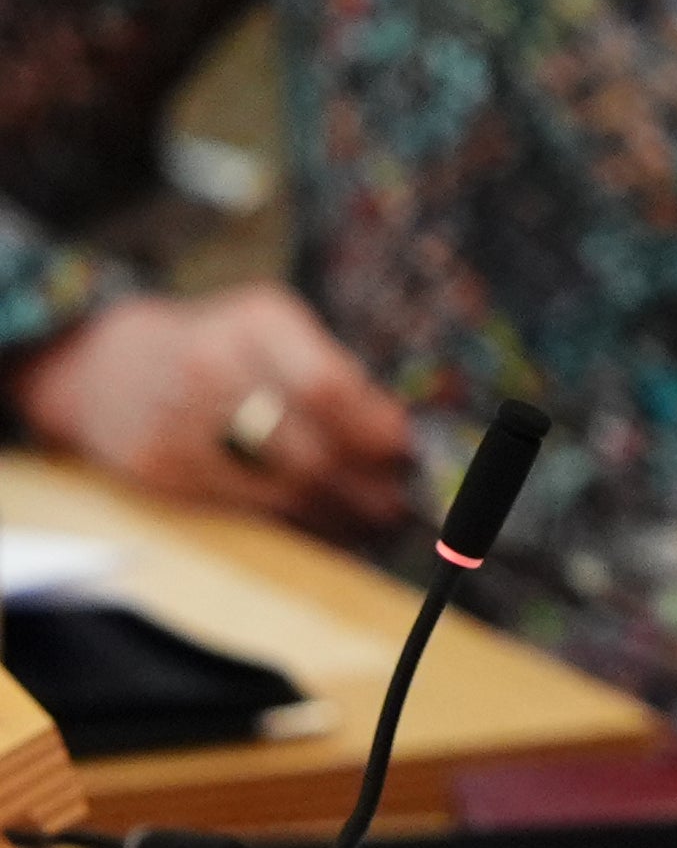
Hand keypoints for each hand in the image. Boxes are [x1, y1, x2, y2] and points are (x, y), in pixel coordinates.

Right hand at [9, 286, 413, 534]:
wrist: (101, 367)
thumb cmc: (215, 346)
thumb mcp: (272, 328)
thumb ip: (331, 370)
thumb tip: (396, 434)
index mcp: (257, 321)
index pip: (328, 387)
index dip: (374, 429)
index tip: (403, 451)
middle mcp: (212, 367)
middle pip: (309, 446)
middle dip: (366, 484)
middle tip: (400, 502)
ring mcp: (179, 424)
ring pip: (280, 488)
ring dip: (339, 512)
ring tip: (375, 522)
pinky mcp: (159, 472)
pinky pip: (242, 510)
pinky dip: (293, 523)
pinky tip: (323, 527)